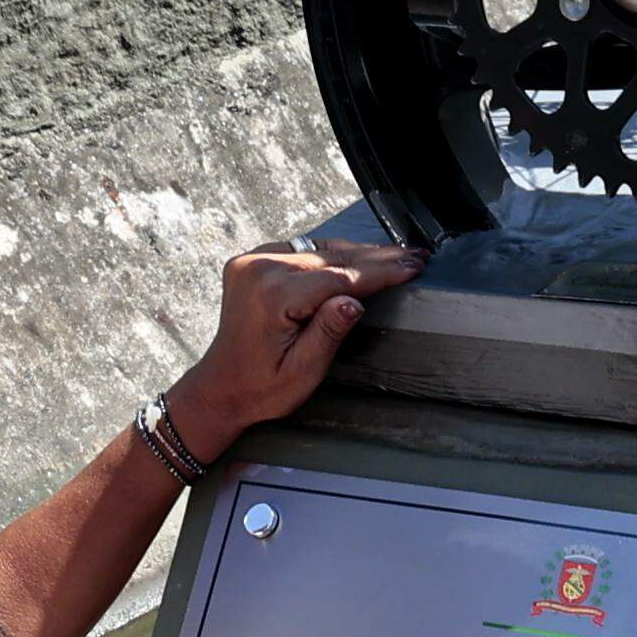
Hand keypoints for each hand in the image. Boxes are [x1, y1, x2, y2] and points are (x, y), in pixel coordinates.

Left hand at [173, 237, 425, 461]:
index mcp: (272, 296)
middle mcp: (259, 269)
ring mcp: (253, 260)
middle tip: (414, 256)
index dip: (380, 273)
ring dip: (358, 253)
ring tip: (395, 255)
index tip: (411, 268)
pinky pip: (303, 250)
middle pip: (332, 257)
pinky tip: (359, 256)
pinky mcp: (253, 260)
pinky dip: (332, 253)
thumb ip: (328, 332)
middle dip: (376, 258)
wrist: (222, 385)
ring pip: (320, 248)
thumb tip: (355, 300)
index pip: (340, 277)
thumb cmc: (262, 387)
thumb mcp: (303, 371)